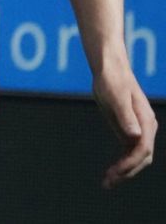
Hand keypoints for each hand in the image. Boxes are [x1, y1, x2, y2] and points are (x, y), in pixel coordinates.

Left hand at [94, 66, 155, 187]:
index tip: (115, 173)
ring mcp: (138, 130)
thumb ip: (125, 116)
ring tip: (107, 183)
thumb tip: (135, 135)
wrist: (110, 69)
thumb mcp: (116, 97)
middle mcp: (146, 128)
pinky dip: (121, 163)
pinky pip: (128, 152)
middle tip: (107, 183)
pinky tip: (110, 172)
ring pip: (136, 157)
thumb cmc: (112, 80)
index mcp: (146, 121)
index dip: (130, 163)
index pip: (143, 149)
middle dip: (127, 172)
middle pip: (142, 157)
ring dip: (124, 171)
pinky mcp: (128, 130)